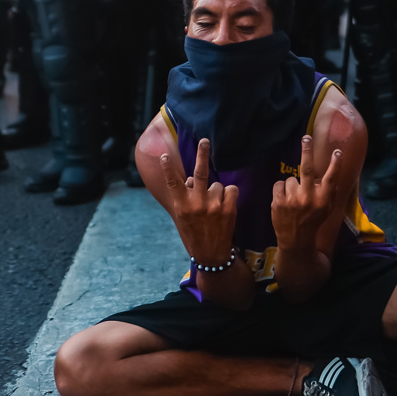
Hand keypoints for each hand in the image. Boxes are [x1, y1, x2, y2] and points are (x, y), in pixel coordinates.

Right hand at [158, 138, 239, 267]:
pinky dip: (229, 195)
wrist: (211, 255)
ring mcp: (214, 207)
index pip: (173, 183)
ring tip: (214, 207)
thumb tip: (191, 179)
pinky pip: (231, 189)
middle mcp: (197, 204)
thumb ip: (185, 197)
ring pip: (218, 184)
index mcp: (182, 206)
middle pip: (200, 173)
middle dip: (202, 154)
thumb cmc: (194, 233)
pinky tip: (225, 205)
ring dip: (217, 192)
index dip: (168, 168)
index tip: (164, 155)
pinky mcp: (229, 209)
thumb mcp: (182, 217)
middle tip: (205, 140)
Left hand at [272, 135, 341, 252]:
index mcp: (323, 200)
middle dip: (307, 151)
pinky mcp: (278, 202)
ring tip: (293, 199)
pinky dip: (281, 190)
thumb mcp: (326, 209)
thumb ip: (328, 191)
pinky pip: (279, 185)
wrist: (295, 240)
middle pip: (307, 169)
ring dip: (292, 186)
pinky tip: (284, 201)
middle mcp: (308, 198)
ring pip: (290, 179)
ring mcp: (292, 199)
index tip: (337, 152)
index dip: (335, 164)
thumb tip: (333, 171)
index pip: (330, 178)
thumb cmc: (313, 221)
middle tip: (306, 137)